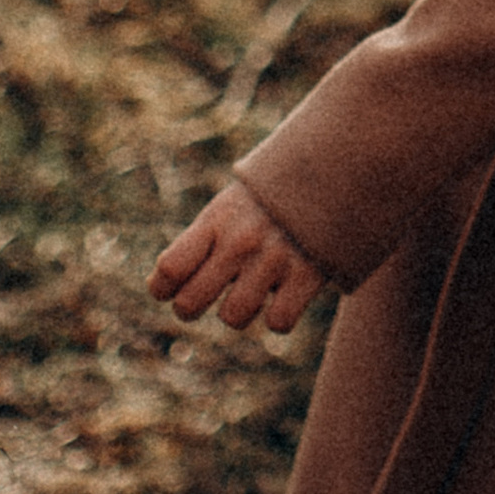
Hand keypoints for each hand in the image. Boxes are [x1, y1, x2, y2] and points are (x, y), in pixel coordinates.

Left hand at [151, 181, 328, 335]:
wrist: (336, 171)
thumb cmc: (269, 201)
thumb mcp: (228, 208)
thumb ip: (196, 243)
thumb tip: (157, 285)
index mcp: (216, 220)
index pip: (169, 269)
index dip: (162, 288)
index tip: (173, 287)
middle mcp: (241, 240)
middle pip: (189, 303)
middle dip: (190, 308)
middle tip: (207, 296)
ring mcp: (274, 258)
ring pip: (233, 317)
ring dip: (237, 313)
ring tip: (249, 294)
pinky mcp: (308, 274)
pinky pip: (279, 321)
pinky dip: (280, 317)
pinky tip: (284, 297)